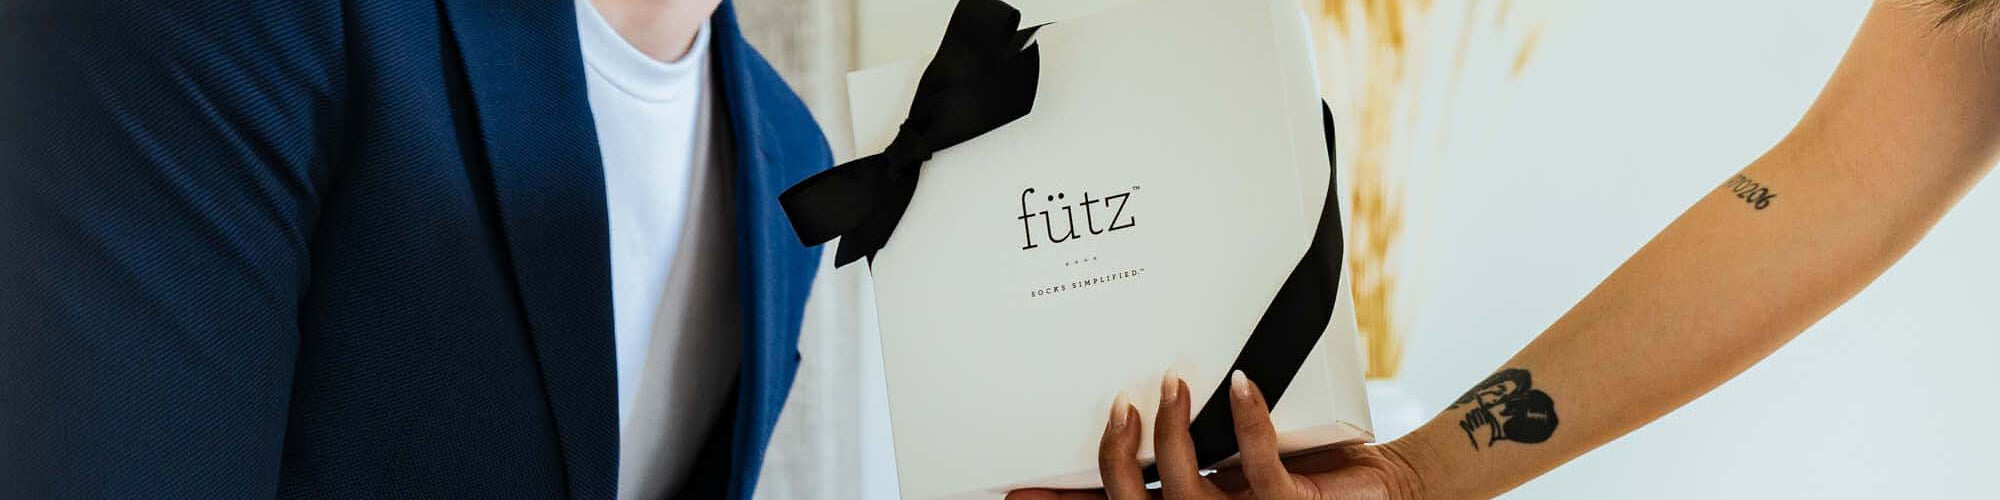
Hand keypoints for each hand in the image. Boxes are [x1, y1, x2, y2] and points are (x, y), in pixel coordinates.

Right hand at [1005, 372, 1424, 499]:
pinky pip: (1261, 468)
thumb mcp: (1236, 453)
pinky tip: (1242, 386)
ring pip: (1185, 497)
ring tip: (1175, 382)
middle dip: (1113, 462)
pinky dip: (1248, 421)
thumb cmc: (1306, 469)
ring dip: (1172, 437)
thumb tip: (1145, 383)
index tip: (1018, 489)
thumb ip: (1192, 434)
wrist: (1383, 491)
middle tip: (1120, 405)